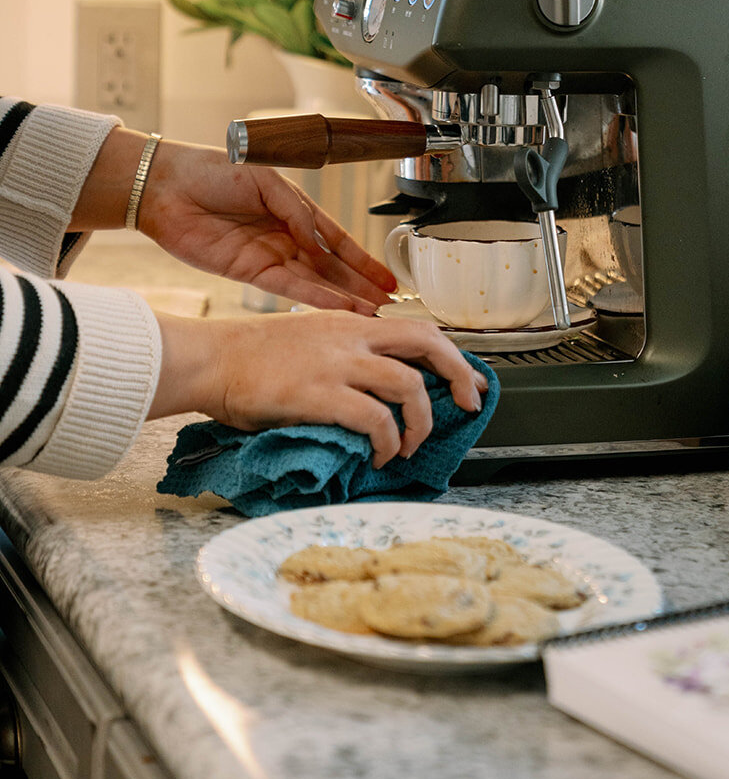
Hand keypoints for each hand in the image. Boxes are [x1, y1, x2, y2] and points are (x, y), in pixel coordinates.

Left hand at [138, 139, 396, 312]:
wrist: (166, 186)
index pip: (338, 240)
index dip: (363, 260)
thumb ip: (296, 210)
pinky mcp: (249, 272)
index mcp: (295, 210)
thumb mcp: (264, 179)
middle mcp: (286, 237)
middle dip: (361, 286)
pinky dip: (313, 299)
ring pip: (315, 283)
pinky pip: (288, 288)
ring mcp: (269, 256)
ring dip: (343, 298)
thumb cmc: (211, 171)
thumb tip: (319, 240)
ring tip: (370, 314)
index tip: (387, 279)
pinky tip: (336, 307)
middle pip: (332, 268)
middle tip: (388, 305)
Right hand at [149, 311, 488, 465]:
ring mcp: (336, 364)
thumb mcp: (308, 338)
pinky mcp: (318, 393)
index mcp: (350, 324)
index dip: (452, 354)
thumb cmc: (250, 356)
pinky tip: (380, 454)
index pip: (418, 328)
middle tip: (469, 404)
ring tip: (410, 445)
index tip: (468, 378)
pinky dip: (387, 440)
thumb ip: (344, 352)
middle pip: (428, 343)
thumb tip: (376, 386)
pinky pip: (374, 418)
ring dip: (421, 421)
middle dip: (458, 374)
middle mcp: (350, 337)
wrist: (209, 359)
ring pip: (408, 386)